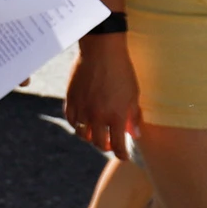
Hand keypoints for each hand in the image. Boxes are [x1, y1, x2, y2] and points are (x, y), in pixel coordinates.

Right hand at [64, 33, 138, 154]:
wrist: (101, 51)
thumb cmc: (122, 71)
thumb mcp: (134, 95)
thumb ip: (134, 117)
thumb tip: (135, 134)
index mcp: (116, 116)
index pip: (118, 145)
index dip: (121, 154)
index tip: (124, 156)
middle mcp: (97, 116)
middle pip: (98, 143)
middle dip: (106, 147)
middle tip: (111, 144)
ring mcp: (82, 108)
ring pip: (82, 134)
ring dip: (90, 136)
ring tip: (96, 133)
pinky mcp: (71, 99)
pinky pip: (71, 119)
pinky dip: (77, 124)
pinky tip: (83, 121)